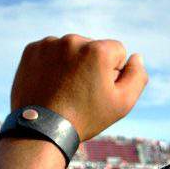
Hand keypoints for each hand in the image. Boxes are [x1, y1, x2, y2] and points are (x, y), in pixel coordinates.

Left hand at [10, 34, 147, 141]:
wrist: (42, 128)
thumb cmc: (86, 117)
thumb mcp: (123, 103)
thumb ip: (137, 76)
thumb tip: (136, 57)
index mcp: (98, 50)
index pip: (117, 51)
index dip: (113, 73)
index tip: (99, 90)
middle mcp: (73, 40)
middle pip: (93, 48)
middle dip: (91, 65)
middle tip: (81, 92)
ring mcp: (49, 43)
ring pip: (71, 49)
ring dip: (72, 64)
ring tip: (65, 89)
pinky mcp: (32, 49)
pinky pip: (51, 51)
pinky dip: (53, 64)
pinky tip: (51, 83)